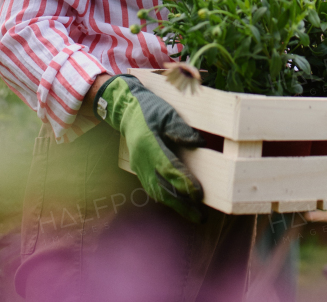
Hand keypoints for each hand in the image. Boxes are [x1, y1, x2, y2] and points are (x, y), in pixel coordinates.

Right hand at [94, 74, 205, 221]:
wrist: (126, 111)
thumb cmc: (149, 110)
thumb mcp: (167, 114)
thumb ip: (181, 129)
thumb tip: (199, 142)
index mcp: (149, 144)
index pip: (168, 168)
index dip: (183, 182)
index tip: (198, 193)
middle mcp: (142, 160)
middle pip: (162, 187)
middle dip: (182, 204)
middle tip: (200, 216)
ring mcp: (139, 167)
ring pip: (157, 192)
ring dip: (176, 205)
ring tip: (194, 215)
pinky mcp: (140, 170)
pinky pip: (153, 189)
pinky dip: (166, 199)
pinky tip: (179, 205)